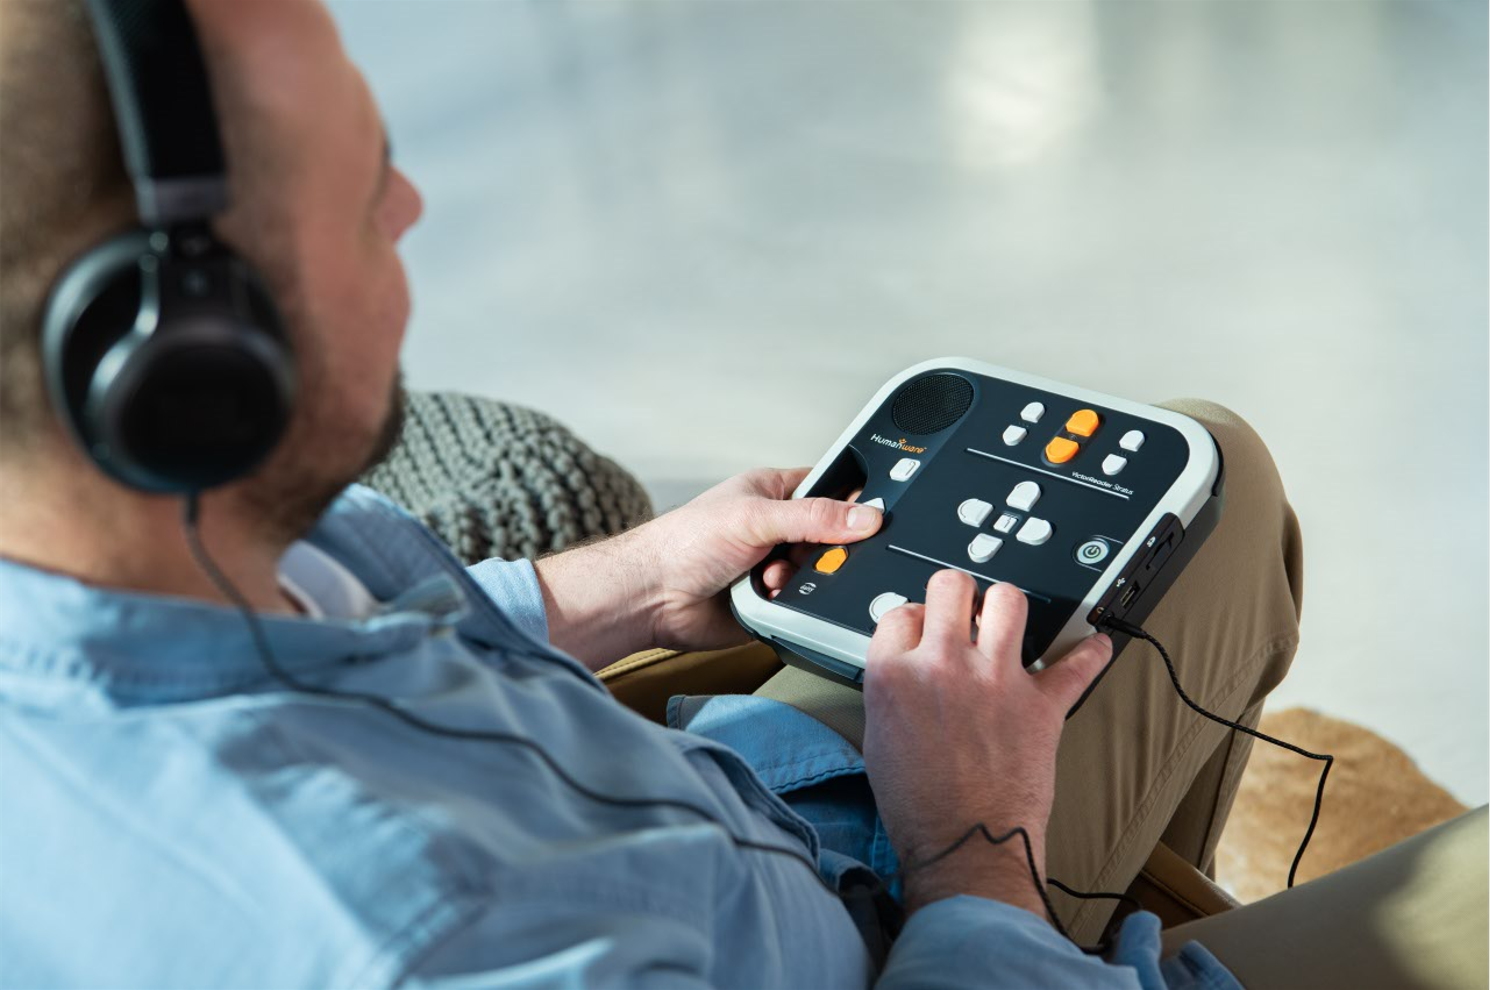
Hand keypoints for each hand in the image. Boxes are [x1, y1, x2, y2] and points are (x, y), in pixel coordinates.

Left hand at [639, 467, 881, 651]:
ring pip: (821, 576)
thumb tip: (865, 517)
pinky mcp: (772, 603)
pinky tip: (767, 598)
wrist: (652, 597)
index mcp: (774, 493)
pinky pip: (804, 606)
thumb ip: (813, 517)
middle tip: (805, 555)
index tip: (869, 519)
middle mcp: (777, 530)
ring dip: (803, 581)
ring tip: (771, 578)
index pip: (830, 490)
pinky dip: (792, 605)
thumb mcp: (756, 518)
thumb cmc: (684, 543)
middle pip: (832, 539)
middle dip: (825, 553)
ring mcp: (775, 567)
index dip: (852, 503)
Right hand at [861, 573, 1111, 917]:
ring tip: (1007, 618)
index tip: (923, 628)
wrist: (965, 846)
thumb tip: (905, 665)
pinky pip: (1077, 666)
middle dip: (956, 593)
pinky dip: (1090, 654)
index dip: (914, 618)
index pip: (901, 611)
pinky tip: (1095, 645)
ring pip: (1008, 599)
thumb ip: (891, 689)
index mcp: (896, 674)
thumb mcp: (878, 739)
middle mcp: (944, 665)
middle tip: (963, 610)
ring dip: (1007, 604)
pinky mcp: (1040, 704)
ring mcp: (996, 680)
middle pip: (951, 586)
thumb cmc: (921, 807)